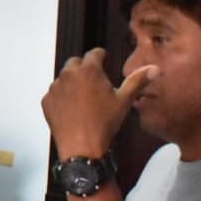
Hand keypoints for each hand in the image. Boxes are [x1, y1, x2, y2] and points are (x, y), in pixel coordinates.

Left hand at [41, 48, 156, 158]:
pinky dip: (62, 97)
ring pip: (64, 78)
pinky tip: (72, 109)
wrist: (82, 147)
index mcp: (88, 70)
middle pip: (76, 63)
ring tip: (83, 98)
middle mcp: (68, 74)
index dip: (101, 56)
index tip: (103, 60)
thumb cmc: (104, 123)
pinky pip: (55, 93)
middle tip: (94, 81)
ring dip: (72, 82)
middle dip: (84, 68)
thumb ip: (137, 81)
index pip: (94, 53)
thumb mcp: (124, 100)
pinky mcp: (46, 101)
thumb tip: (154, 68)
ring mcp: (55, 88)